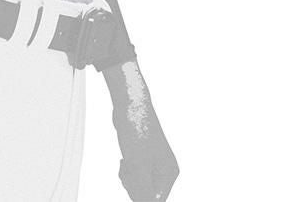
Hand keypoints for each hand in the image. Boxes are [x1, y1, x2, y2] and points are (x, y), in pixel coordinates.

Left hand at [104, 61, 178, 200]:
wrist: (129, 103)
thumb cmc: (136, 128)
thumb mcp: (138, 165)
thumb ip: (143, 190)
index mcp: (169, 172)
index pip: (156, 199)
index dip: (140, 194)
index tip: (130, 178)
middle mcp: (164, 168)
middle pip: (147, 193)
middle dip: (133, 184)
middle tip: (127, 168)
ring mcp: (153, 162)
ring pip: (139, 183)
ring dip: (129, 177)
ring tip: (126, 163)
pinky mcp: (142, 156)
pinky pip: (134, 173)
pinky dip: (127, 169)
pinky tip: (125, 160)